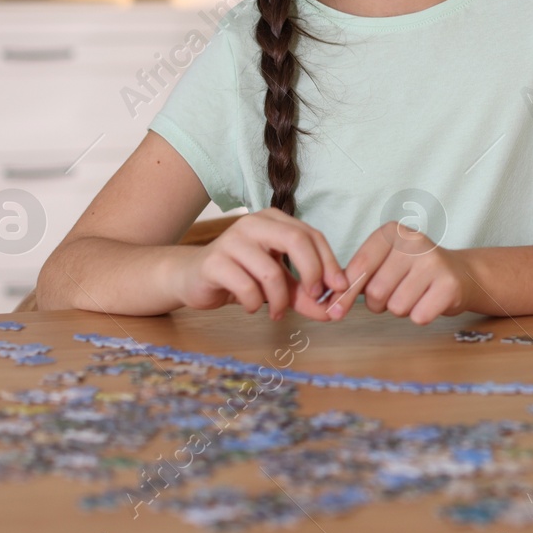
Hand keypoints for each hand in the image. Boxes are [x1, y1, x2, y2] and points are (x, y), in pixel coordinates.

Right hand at [171, 208, 348, 320]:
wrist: (191, 278)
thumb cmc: (240, 276)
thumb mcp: (278, 284)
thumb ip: (304, 294)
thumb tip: (332, 312)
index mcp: (274, 220)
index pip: (312, 235)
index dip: (330, 262)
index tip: (340, 289)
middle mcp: (254, 223)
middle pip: (297, 240)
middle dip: (313, 272)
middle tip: (315, 297)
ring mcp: (232, 239)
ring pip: (271, 270)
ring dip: (280, 299)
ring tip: (276, 312)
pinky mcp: (214, 262)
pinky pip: (246, 286)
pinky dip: (254, 303)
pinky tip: (251, 307)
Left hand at [337, 221, 472, 324]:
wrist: (459, 273)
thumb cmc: (412, 271)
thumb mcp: (383, 263)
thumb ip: (356, 278)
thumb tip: (329, 300)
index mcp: (392, 232)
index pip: (359, 266)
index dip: (345, 292)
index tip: (337, 308)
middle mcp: (414, 241)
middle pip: (376, 291)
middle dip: (379, 303)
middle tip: (393, 293)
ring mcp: (434, 262)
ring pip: (397, 306)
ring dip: (400, 309)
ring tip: (413, 294)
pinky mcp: (449, 285)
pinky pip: (419, 316)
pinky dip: (420, 315)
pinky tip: (428, 301)